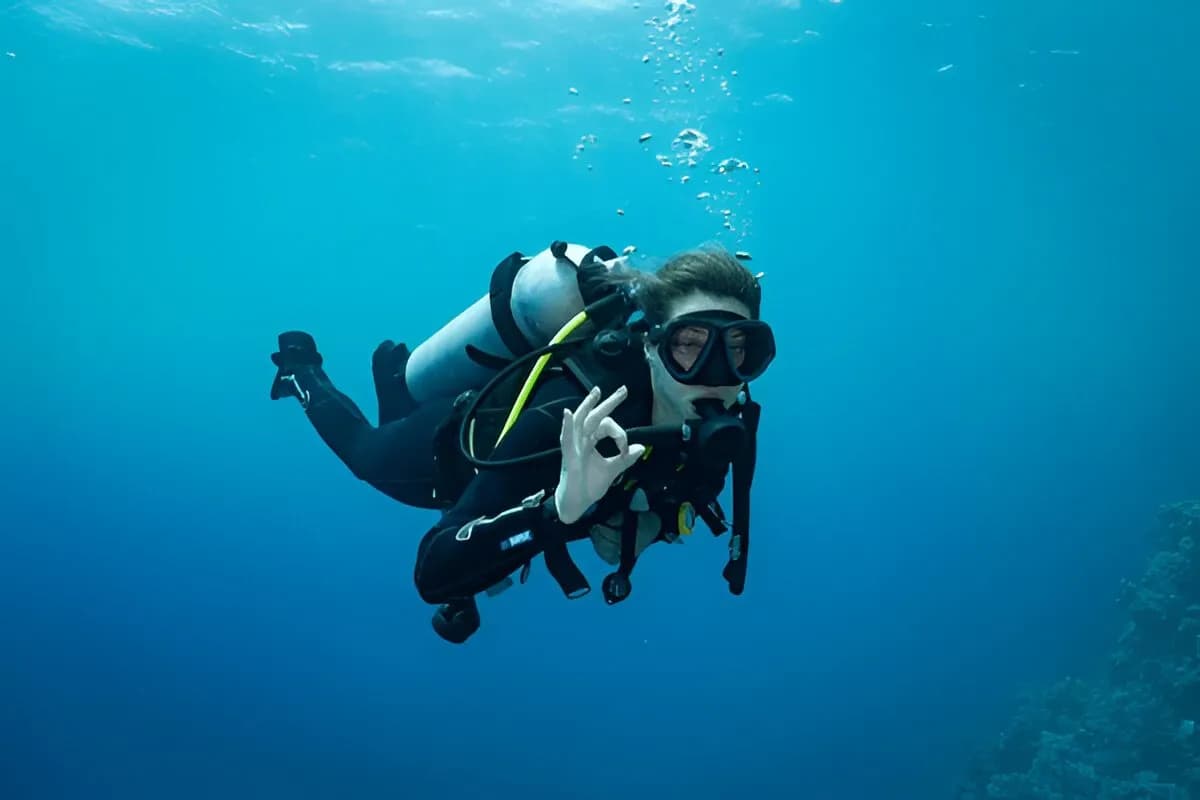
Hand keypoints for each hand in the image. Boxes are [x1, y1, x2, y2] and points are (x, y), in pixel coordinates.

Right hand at [554, 385, 645, 524]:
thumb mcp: (613, 470)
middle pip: (596, 416)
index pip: (607, 427)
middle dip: (610, 403)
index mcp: (590, 440)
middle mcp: (581, 439)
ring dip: (588, 405)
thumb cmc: (590, 485)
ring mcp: (574, 446)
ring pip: (581, 421)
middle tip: (624, 390)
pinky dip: (567, 425)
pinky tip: (568, 413)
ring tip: (596, 392)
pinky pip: (567, 438)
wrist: (577, 503)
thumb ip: (626, 458)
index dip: (620, 435)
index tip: (626, 449)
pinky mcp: (568, 456)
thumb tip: (642, 447)